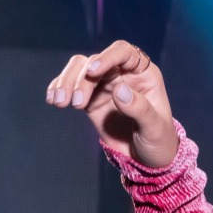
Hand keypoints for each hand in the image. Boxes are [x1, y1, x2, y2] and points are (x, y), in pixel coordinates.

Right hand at [46, 40, 178, 167]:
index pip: (124, 53)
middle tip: (75, 103)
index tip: (93, 71)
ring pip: (79, 70)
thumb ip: (140, 109)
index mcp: (144, 74)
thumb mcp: (155, 129)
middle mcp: (123, 74)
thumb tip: (120, 89)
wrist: (147, 159)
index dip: (108, 57)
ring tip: (59, 102)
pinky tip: (53, 99)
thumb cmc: (159, 141)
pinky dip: (59, 88)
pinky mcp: (91, 98)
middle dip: (81, 78)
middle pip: (95, 61)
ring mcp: (105, 85)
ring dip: (66, 82)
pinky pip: (71, 86)